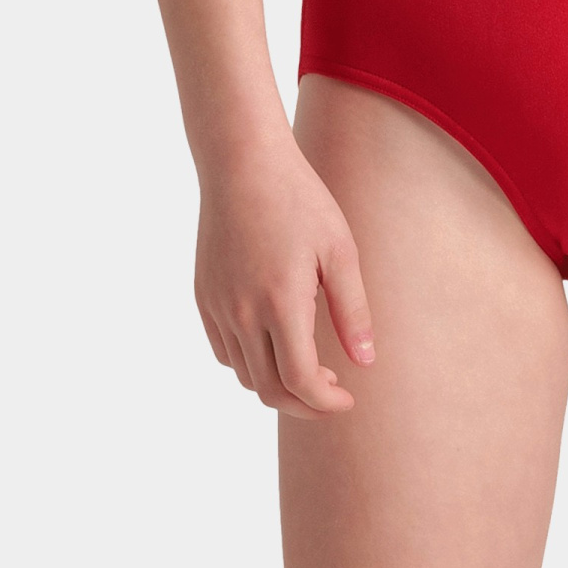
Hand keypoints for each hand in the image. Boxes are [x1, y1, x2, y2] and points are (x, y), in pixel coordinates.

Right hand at [194, 133, 376, 416]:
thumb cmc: (299, 199)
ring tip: (310, 367)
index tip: (348, 398)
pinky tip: (276, 342)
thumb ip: (352, 311)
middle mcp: (242, 313)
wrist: (242, 162)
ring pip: (245, 374)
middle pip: (269, 389)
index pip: (300, 381)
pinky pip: (225, 350)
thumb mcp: (340, 250)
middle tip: (332, 394)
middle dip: (304, 405)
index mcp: (281, 303)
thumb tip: (365, 362)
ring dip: (277, 384)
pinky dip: (251, 362)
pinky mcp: (203, 297)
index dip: (326, 402)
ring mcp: (217, 306)